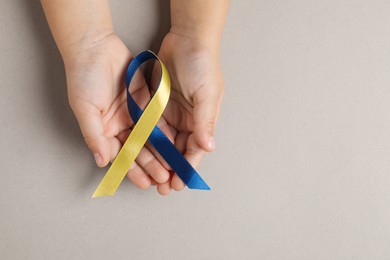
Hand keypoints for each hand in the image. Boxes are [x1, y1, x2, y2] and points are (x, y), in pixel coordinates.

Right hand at [65, 33, 171, 189]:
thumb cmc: (83, 77)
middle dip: (151, 165)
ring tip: (172, 166)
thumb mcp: (85, 109)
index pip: (121, 156)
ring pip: (150, 137)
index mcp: (104, 130)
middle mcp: (120, 125)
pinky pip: (156, 119)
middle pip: (138, 150)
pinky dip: (165, 131)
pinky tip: (174, 143)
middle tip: (164, 178)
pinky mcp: (144, 100)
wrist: (95, 46)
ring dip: (160, 152)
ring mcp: (133, 113)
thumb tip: (101, 161)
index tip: (146, 183)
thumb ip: (94, 135)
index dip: (133, 170)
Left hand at [153, 31, 223, 193]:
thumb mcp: (208, 94)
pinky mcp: (156, 104)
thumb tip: (208, 147)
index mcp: (202, 120)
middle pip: (177, 149)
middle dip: (170, 169)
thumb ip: (206, 121)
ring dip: (156, 158)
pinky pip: (150, 125)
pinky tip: (139, 152)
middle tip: (162, 187)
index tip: (178, 184)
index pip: (194, 149)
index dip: (187, 167)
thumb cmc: (203, 65)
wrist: (187, 39)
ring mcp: (171, 112)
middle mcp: (187, 120)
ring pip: (162, 141)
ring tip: (149, 176)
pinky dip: (146, 139)